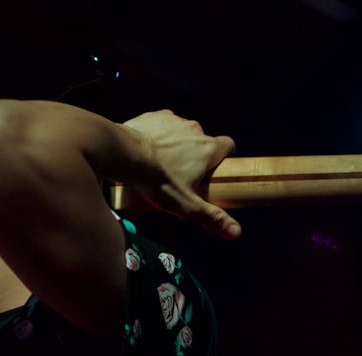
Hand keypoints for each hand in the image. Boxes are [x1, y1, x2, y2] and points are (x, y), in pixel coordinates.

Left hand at [122, 110, 240, 237]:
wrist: (125, 154)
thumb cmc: (157, 180)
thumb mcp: (187, 205)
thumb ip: (212, 217)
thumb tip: (236, 232)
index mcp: (208, 149)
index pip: (228, 146)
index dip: (223, 158)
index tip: (213, 171)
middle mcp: (195, 130)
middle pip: (203, 141)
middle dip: (196, 156)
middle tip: (181, 174)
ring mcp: (175, 121)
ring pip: (182, 133)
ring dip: (177, 145)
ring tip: (161, 163)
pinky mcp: (155, 116)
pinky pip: (163, 125)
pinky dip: (159, 135)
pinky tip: (148, 149)